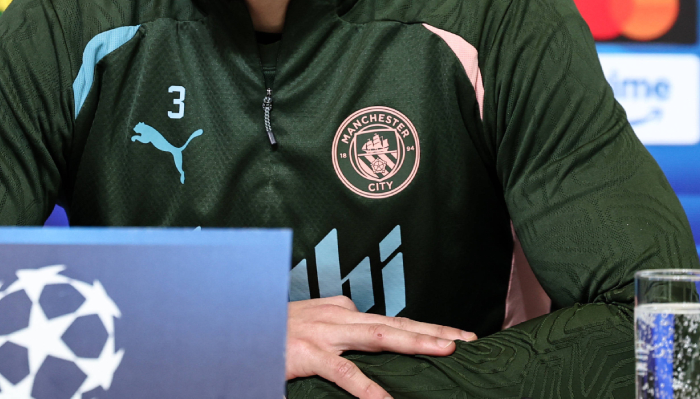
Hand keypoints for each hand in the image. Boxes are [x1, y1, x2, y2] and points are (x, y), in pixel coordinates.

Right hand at [286, 296, 477, 398]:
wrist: (232, 327)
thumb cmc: (270, 331)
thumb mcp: (308, 326)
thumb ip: (336, 330)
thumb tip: (362, 337)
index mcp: (339, 310)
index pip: (388, 321)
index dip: (421, 330)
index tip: (451, 337)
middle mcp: (337, 316)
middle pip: (395, 323)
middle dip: (434, 330)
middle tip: (467, 338)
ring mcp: (324, 333)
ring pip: (380, 336)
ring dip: (416, 342)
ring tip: (446, 350)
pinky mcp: (309, 354)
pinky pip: (345, 373)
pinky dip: (368, 388)